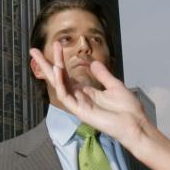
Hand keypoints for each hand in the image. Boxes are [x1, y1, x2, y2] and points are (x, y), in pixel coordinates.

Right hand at [30, 44, 149, 147]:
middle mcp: (79, 97)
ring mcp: (78, 104)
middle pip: (58, 79)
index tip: (56, 45)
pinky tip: (58, 70)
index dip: (59, 61)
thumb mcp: (115, 86)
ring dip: (51, 70)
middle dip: (45, 65)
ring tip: (43, 56)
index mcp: (86, 92)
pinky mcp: (79, 111)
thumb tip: (93, 62)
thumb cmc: (128, 108)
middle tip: (33, 51)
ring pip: (58, 85)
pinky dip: (60, 83)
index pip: (67, 75)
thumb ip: (102, 75)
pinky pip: (65, 96)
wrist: (135, 124)